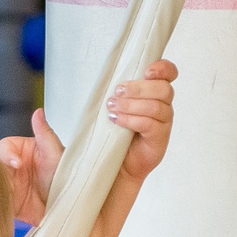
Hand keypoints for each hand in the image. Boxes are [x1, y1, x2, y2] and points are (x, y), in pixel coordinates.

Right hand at [0, 110, 63, 226]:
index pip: (4, 146)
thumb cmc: (66, 178)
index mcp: (23, 150)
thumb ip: (45, 133)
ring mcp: (9, 184)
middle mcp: (14, 166)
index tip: (17, 164)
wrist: (68, 206)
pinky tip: (4, 204)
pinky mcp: (8, 202)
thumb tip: (38, 111)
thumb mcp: (56, 154)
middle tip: (10, 183)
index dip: (7, 154)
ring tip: (10, 195)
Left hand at [105, 59, 177, 184]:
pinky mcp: (159, 140)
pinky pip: (152, 125)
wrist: (113, 168)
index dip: (163, 68)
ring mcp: (162, 124)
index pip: (168, 74)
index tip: (147, 71)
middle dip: (139, 88)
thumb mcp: (102, 111)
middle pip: (164, 89)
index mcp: (152, 93)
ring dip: (133, 105)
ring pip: (158, 107)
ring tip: (112, 108)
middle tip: (117, 92)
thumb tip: (68, 94)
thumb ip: (98, 97)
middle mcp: (162, 107)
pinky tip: (117, 121)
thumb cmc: (109, 136)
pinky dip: (133, 120)